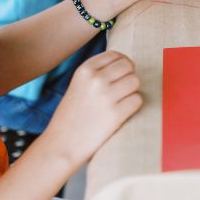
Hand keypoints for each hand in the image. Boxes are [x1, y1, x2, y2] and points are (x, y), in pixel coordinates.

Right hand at [47, 51, 142, 165]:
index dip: (122, 63)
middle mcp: (96, 79)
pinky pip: (137, 100)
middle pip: (128, 66)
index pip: (115, 55)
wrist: (62, 144)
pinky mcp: (116, 114)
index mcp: (85, 70)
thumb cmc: (71, 116)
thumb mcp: (78, 85)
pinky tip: (123, 112)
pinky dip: (134, 105)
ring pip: (135, 81)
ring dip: (132, 91)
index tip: (122, 73)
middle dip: (129, 76)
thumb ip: (97, 73)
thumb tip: (125, 64)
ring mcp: (106, 96)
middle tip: (123, 89)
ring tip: (122, 101)